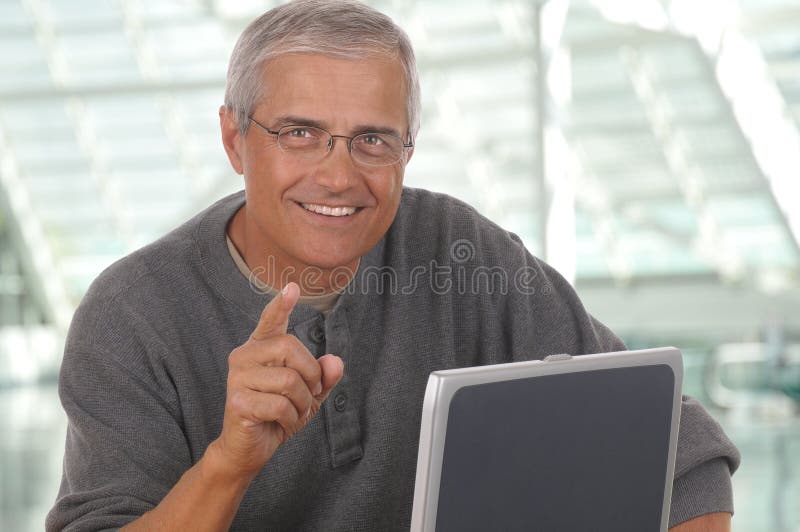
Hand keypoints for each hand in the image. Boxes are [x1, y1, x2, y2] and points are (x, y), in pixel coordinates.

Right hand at [211, 282, 343, 478]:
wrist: (249, 450)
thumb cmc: (277, 416)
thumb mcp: (308, 395)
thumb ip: (324, 377)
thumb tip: (335, 362)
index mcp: (260, 349)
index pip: (271, 321)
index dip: (281, 305)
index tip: (292, 287)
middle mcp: (244, 356)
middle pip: (290, 348)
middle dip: (311, 375)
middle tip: (309, 395)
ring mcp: (237, 378)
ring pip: (289, 380)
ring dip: (302, 402)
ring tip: (294, 412)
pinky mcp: (237, 401)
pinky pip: (280, 405)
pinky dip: (291, 418)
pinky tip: (281, 423)